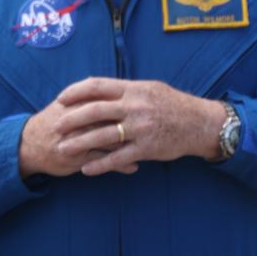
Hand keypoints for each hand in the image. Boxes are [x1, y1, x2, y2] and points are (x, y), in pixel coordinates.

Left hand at [20, 78, 223, 176]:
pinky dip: (100, 164)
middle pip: (95, 110)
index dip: (76, 91)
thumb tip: (98, 88)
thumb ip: (124, 90)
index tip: (60, 99)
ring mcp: (141, 128)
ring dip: (80, 143)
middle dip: (71, 119)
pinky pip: (118, 158)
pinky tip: (86, 169)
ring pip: (103, 135)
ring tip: (63, 149)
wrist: (201, 123)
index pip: (97, 86)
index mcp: (133, 89)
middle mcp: (135, 106)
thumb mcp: (149, 89)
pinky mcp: (147, 148)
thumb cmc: (173, 105)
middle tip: (55, 126)